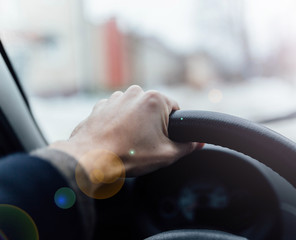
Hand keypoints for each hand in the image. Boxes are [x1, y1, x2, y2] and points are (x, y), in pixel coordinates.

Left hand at [51, 85, 201, 178]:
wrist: (91, 158)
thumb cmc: (129, 155)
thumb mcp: (167, 154)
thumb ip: (187, 146)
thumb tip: (199, 142)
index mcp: (154, 99)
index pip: (175, 108)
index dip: (173, 127)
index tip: (165, 139)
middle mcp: (135, 93)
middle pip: (154, 109)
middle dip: (153, 124)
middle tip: (147, 144)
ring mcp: (115, 98)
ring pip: (135, 111)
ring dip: (136, 123)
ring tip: (130, 143)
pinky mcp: (101, 106)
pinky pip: (117, 113)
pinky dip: (119, 124)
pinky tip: (116, 139)